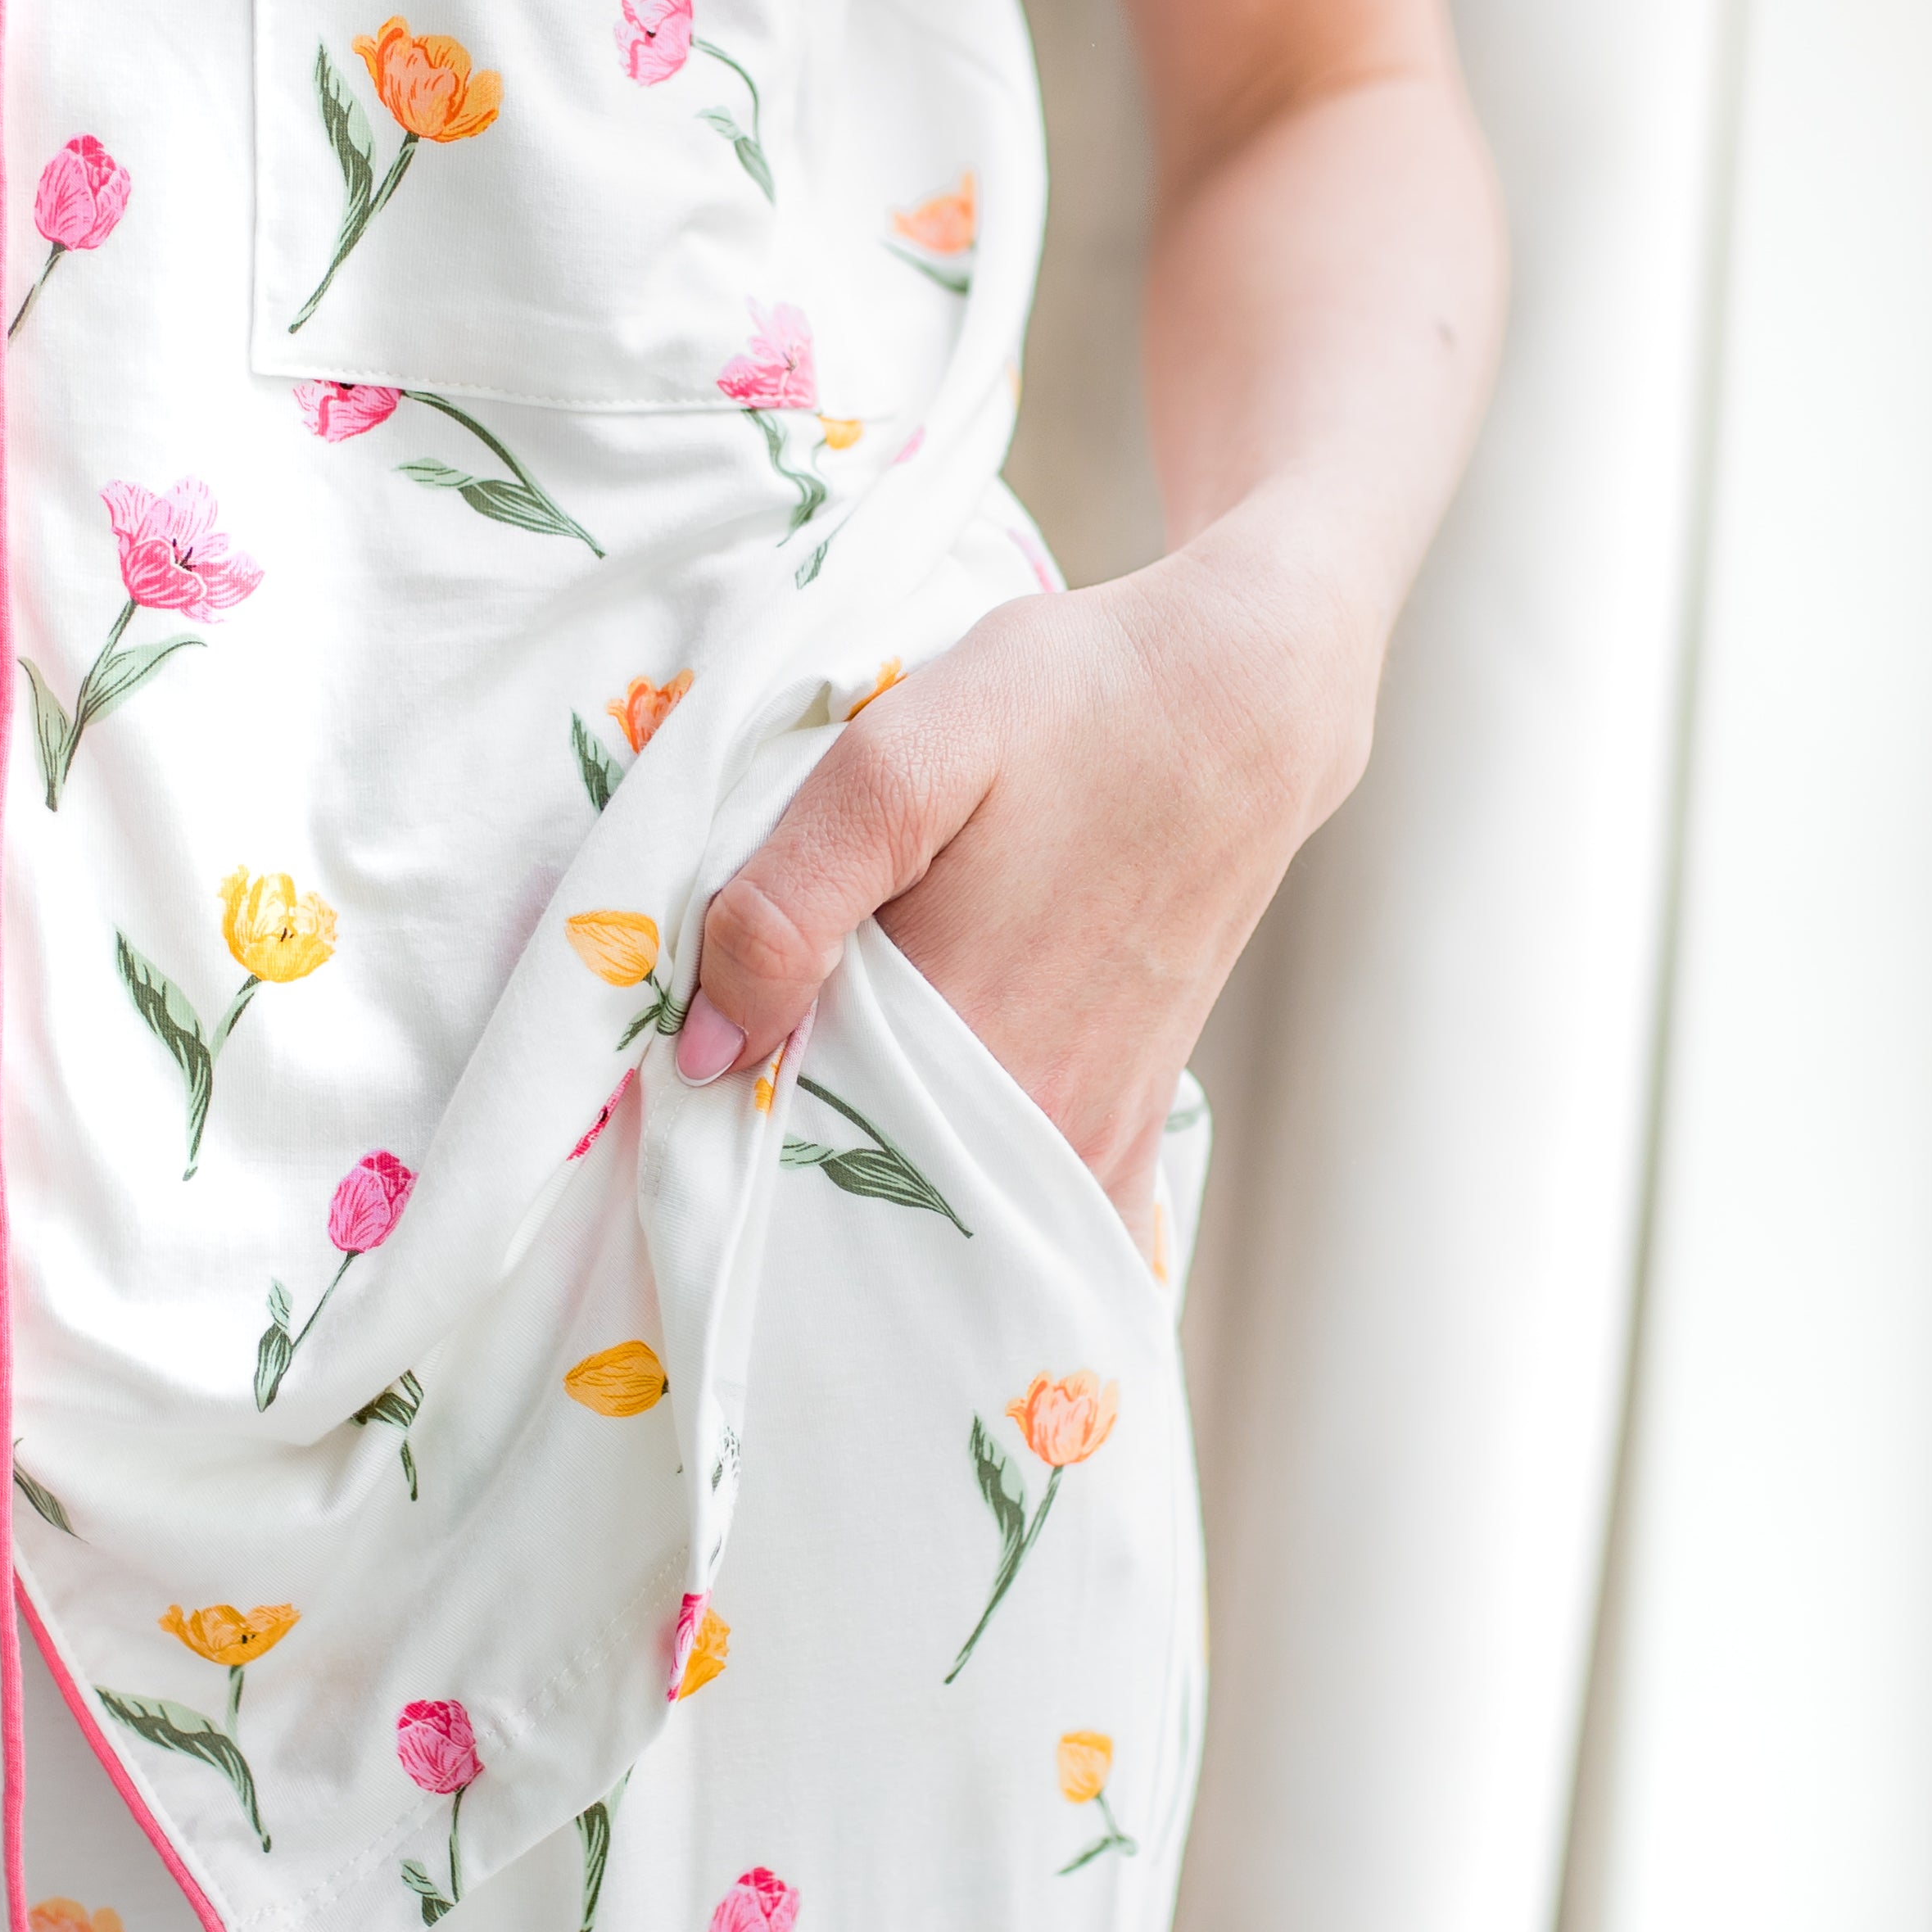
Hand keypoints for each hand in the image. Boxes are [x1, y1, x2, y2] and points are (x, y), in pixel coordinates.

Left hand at [677, 532, 1376, 1225]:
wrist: (1245, 702)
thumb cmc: (1069, 706)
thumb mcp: (901, 754)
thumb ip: (791, 898)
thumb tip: (708, 1047)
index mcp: (951, 1033)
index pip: (786, 1147)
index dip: (718, 1133)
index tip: (686, 1099)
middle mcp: (1027, 1114)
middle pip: (862, 1197)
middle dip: (786, 1178)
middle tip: (736, 1109)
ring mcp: (1088, 1133)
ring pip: (939, 1214)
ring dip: (869, 1190)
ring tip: (817, 1122)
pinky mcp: (1129, 1125)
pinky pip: (1039, 1229)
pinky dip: (975, 1224)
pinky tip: (924, 1202)